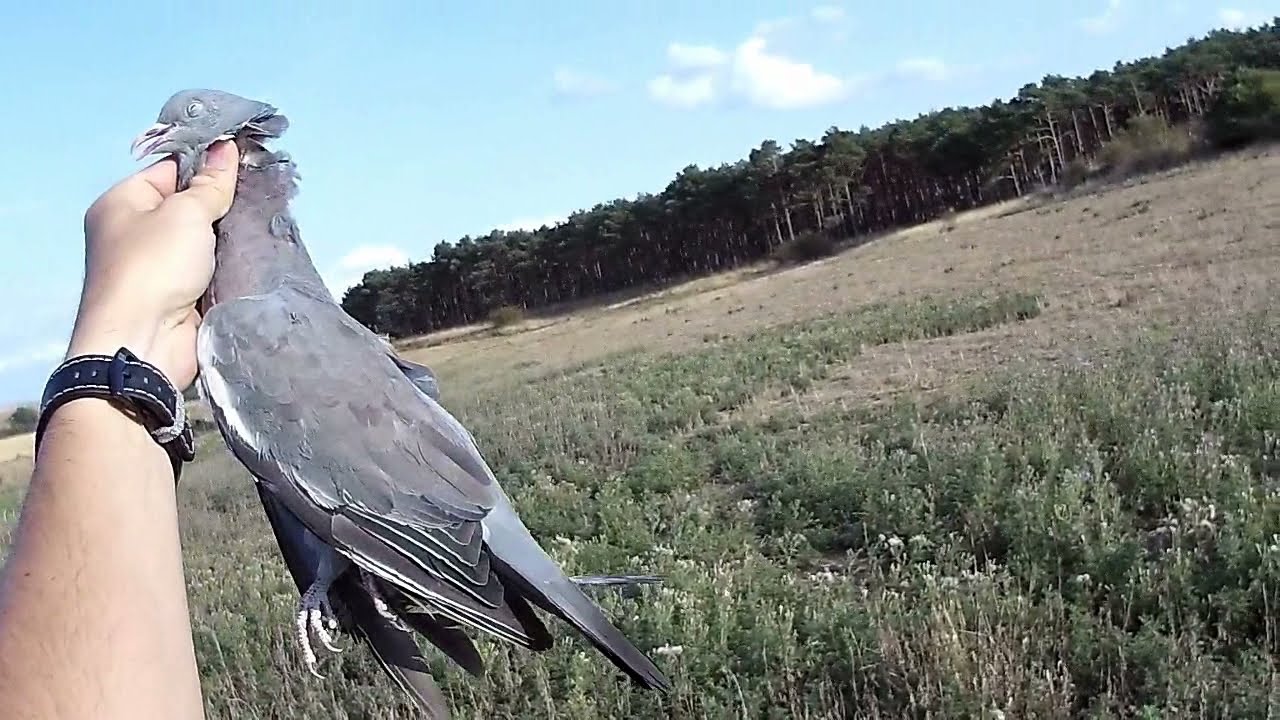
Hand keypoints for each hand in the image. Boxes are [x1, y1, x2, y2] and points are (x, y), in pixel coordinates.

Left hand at [67, 140, 239, 389]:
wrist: (143, 342)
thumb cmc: (154, 267)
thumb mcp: (185, 213)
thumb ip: (210, 183)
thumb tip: (225, 147)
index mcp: (121, 203)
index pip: (169, 170)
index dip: (205, 164)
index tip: (245, 163)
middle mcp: (134, 232)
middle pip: (187, 205)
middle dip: (221, 202)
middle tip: (260, 193)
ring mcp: (156, 266)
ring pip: (202, 239)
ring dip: (228, 236)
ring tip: (263, 223)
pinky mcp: (178, 295)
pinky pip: (209, 269)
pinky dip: (229, 264)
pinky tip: (254, 255)